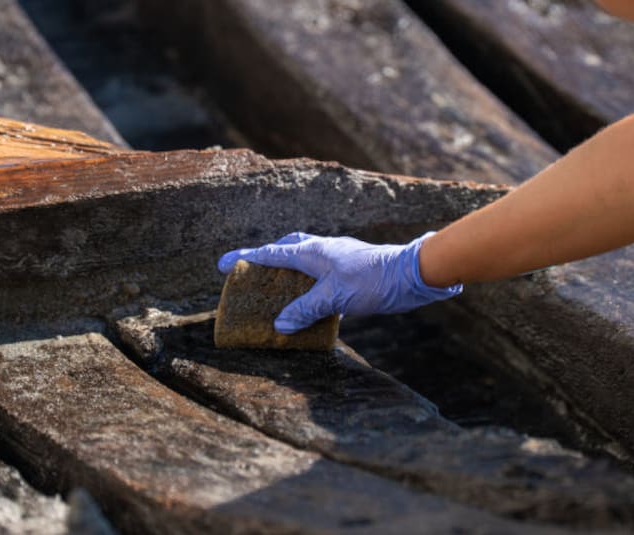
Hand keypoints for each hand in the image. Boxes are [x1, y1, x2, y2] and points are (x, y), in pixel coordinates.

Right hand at [218, 232, 461, 333]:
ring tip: (277, 292)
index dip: (246, 260)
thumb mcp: (334, 297)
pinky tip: (311, 306)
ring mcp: (337, 261)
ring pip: (305, 264)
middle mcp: (322, 252)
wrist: (411, 275)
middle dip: (268, 258)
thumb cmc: (372, 280)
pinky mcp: (350, 275)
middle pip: (287, 250)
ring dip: (290, 274)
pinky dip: (310, 289)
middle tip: (253, 271)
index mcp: (312, 252)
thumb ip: (305, 309)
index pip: (271, 254)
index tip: (223, 265)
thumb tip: (280, 325)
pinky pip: (321, 279)